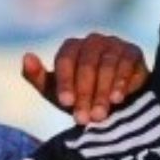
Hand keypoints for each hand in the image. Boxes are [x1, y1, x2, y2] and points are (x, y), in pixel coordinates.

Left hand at [22, 33, 150, 125]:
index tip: (66, 103)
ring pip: (106, 65)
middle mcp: (92, 41)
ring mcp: (114, 43)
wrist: (115, 103)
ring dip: (102, 92)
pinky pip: (126, 64)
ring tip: (99, 115)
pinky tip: (117, 99)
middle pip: (86, 64)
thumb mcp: (56, 93)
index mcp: (71, 48)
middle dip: (84, 94)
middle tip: (84, 118)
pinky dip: (121, 82)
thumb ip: (38, 78)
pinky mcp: (132, 52)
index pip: (65, 60)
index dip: (65, 82)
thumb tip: (26, 56)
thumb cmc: (80, 96)